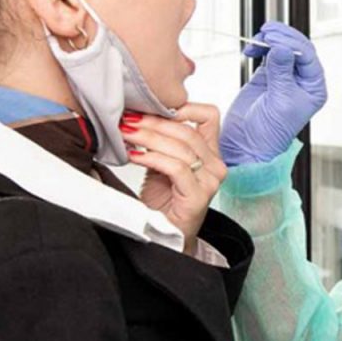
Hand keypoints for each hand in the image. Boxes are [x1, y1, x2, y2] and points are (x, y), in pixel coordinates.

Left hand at [121, 104, 227, 254]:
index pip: (209, 116)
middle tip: (129, 119)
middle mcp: (215, 166)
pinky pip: (175, 167)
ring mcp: (209, 181)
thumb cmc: (164, 202)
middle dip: (153, 122)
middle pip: (188, 130)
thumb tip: (138, 114)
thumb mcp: (162, 163)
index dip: (184, 106)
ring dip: (148, 137)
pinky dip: (151, 158)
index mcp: (210, 154)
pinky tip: (134, 156)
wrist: (164, 235)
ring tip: (126, 134)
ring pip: (181, 147)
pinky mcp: (198, 196)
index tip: (154, 105)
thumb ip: (161, 141)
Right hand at [220, 21, 327, 165]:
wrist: (248, 144)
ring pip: (282, 47)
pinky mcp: (268, 76)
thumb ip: (281, 72)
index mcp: (314, 88)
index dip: (292, 44)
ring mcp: (285, 77)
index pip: (308, 57)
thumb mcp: (279, 101)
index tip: (274, 40)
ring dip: (270, 40)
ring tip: (257, 41)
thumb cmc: (270, 133)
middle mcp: (303, 81)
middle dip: (282, 37)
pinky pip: (268, 53)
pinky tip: (252, 49)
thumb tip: (282, 48)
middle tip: (266, 33)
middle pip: (297, 48)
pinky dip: (260, 47)